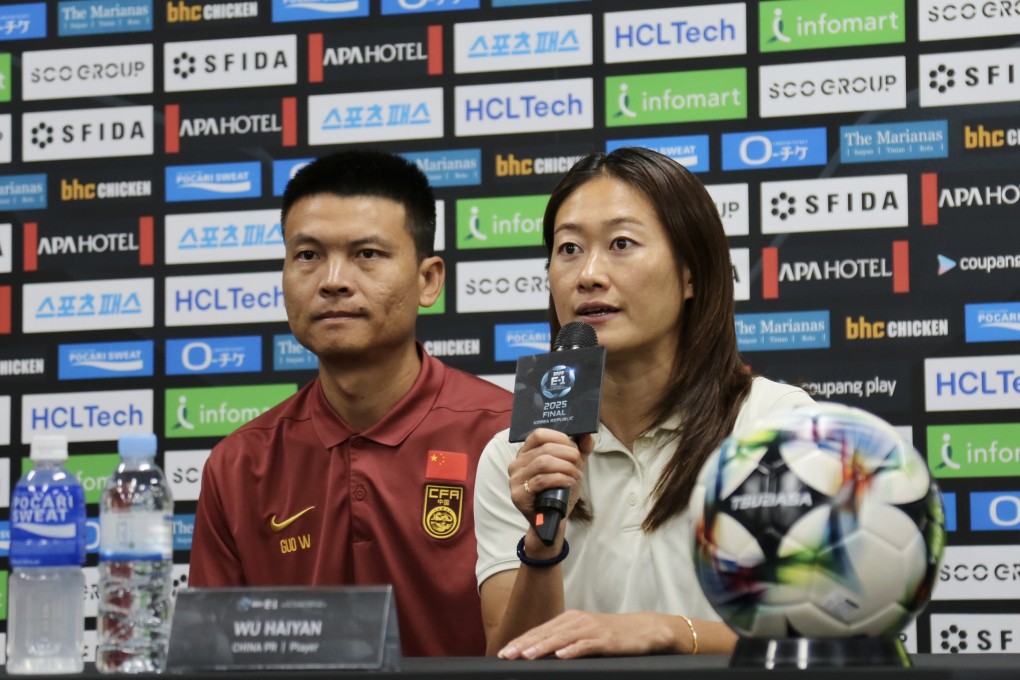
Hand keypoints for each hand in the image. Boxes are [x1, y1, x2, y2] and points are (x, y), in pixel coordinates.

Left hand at [497, 610, 679, 658]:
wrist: (644, 629)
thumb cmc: (611, 635)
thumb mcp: (585, 634)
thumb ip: (564, 640)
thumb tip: (540, 653)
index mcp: (570, 619)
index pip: (540, 630)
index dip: (521, 640)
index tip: (504, 652)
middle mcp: (577, 621)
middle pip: (546, 633)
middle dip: (524, 644)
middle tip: (506, 655)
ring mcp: (592, 629)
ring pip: (562, 638)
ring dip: (543, 647)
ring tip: (527, 655)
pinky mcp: (606, 639)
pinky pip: (587, 645)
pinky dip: (573, 650)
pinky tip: (562, 656)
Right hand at [508, 429, 593, 524]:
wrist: (552, 521)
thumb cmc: (558, 492)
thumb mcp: (571, 468)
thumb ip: (580, 452)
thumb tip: (588, 436)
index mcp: (526, 453)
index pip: (539, 435)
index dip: (559, 438)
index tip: (574, 448)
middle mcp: (517, 463)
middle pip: (544, 448)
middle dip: (567, 454)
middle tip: (579, 464)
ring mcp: (516, 479)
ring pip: (542, 462)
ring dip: (565, 467)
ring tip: (576, 475)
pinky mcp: (518, 495)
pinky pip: (541, 480)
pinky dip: (560, 479)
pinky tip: (569, 482)